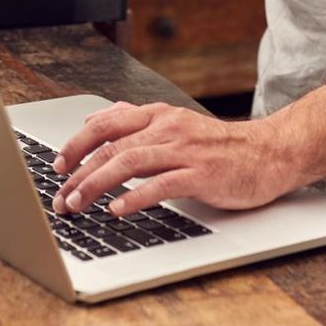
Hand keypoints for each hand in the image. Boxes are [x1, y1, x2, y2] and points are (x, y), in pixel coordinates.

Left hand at [51, 101, 300, 216]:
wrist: (269, 153)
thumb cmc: (220, 145)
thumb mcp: (175, 124)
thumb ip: (137, 120)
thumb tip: (98, 118)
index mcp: (158, 115)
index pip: (106, 124)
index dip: (77, 144)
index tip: (57, 166)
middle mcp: (168, 128)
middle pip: (112, 146)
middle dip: (79, 171)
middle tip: (61, 196)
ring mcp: (184, 151)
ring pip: (130, 162)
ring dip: (97, 184)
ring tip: (78, 203)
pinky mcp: (201, 175)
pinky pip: (161, 185)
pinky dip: (135, 197)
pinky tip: (117, 210)